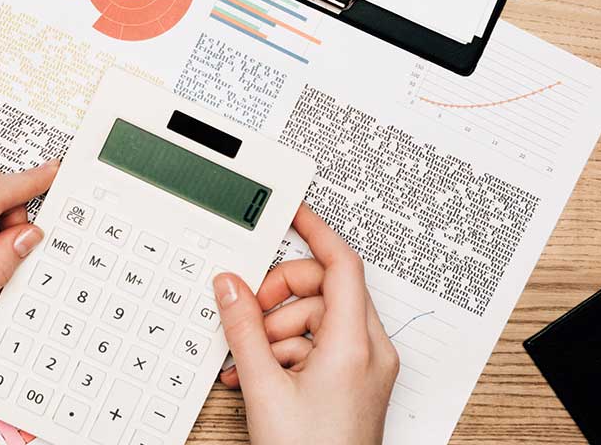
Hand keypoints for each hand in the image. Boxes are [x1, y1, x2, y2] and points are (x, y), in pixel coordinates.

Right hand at [211, 206, 398, 444]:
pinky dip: (286, 353)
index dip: (317, 231)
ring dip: (277, 332)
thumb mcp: (263, 387)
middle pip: (326, 290)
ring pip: (318, 320)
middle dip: (281, 297)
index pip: (342, 264)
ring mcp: (366, 370)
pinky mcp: (355, 386)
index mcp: (355, 344)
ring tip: (249, 363)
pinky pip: (320, 348)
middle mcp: (370, 351)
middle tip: (249, 315)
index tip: (293, 212)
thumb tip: (229, 284)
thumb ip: (242, 329)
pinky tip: (257, 375)